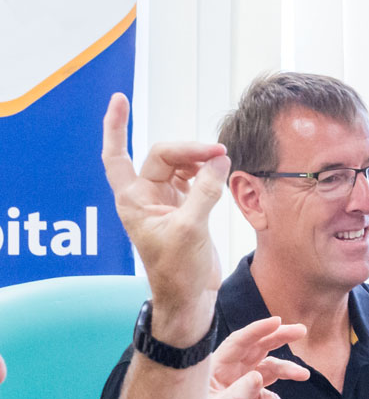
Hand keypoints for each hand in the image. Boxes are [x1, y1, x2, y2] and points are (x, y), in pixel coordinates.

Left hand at [101, 92, 228, 342]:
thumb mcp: (191, 229)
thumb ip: (204, 191)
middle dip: (188, 150)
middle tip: (218, 152)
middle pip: (163, 156)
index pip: (118, 154)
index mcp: (134, 200)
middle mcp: (147, 197)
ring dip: (199, 161)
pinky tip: (220, 174)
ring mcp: (167, 203)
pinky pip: (196, 180)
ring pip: (181, 166)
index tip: (119, 99)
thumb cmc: (179, 272)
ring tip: (221, 163)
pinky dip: (208, 174)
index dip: (116, 126)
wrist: (190, 299)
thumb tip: (218, 159)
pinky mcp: (187, 211)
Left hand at [205, 317, 308, 398]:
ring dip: (288, 371)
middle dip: (280, 338)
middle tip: (301, 330)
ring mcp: (247, 387)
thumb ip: (237, 394)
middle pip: (259, 348)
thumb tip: (258, 376)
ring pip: (271, 370)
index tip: (277, 321)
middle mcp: (233, 373)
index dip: (257, 330)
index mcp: (218, 368)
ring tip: (303, 376)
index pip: (239, 343)